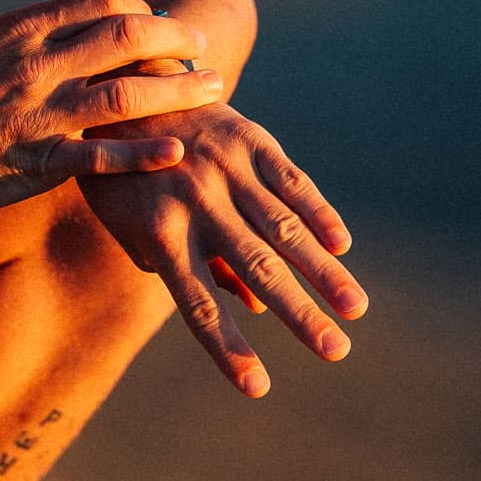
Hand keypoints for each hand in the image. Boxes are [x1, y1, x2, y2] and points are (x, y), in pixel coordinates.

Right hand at [0, 0, 226, 209]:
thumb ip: (27, 37)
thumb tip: (66, 25)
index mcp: (22, 29)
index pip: (105, 0)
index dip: (144, 10)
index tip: (161, 25)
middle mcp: (35, 64)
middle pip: (128, 36)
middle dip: (177, 40)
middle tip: (202, 49)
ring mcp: (37, 114)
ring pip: (127, 94)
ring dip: (178, 92)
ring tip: (213, 93)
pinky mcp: (35, 163)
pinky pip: (100, 158)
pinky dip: (143, 154)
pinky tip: (177, 153)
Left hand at [80, 105, 364, 398]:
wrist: (125, 92)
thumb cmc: (125, 178)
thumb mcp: (133, 227)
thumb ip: (187, 267)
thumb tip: (251, 308)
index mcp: (159, 234)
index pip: (198, 304)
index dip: (229, 348)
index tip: (259, 388)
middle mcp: (195, 203)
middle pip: (256, 269)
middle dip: (299, 314)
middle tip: (336, 351)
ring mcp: (226, 169)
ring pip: (284, 228)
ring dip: (323, 271)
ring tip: (355, 309)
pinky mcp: (250, 140)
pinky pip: (292, 181)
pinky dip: (319, 213)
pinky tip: (343, 246)